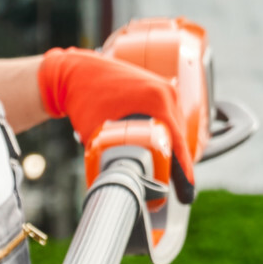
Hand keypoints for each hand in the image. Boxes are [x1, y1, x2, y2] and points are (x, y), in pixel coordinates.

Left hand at [37, 48, 195, 201]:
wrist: (75, 71)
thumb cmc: (83, 97)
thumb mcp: (96, 133)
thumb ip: (106, 159)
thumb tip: (113, 186)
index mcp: (158, 101)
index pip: (178, 143)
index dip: (184, 172)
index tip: (187, 192)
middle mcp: (166, 92)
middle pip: (180, 137)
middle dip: (177, 163)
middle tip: (174, 188)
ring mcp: (164, 87)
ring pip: (176, 127)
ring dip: (172, 147)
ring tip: (167, 172)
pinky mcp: (157, 87)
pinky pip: (169, 116)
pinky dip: (166, 133)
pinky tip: (161, 148)